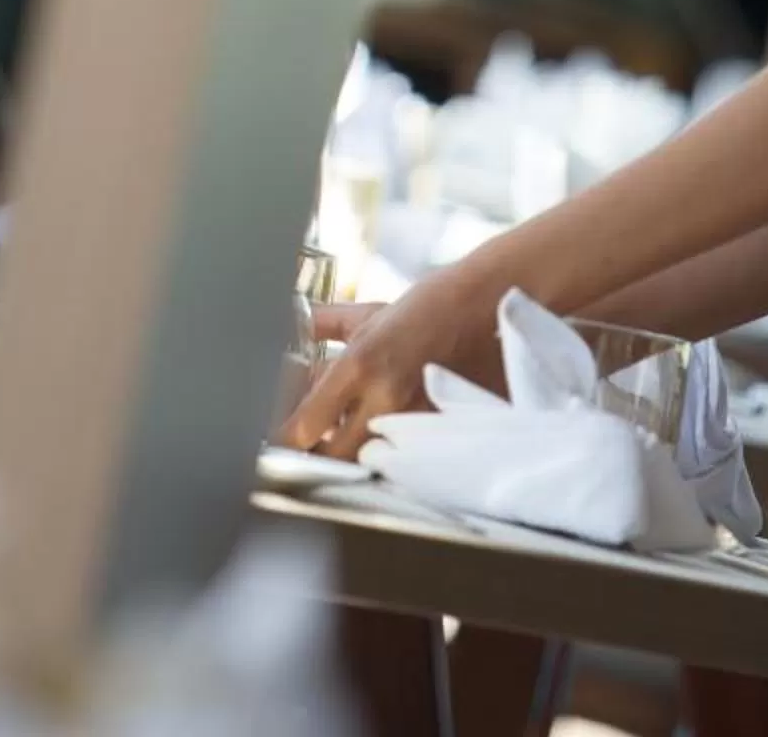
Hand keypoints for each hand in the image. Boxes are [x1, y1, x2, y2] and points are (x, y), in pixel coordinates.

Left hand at [278, 262, 506, 459]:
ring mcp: (417, 420)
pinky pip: (405, 459)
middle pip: (333, 459)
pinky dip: (390, 455)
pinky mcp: (444, 431)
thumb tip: (292, 328)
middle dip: (316, 459)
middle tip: (308, 451)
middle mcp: (385, 398)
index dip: (283, 440)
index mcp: (359, 365)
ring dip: (352, 458)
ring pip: (369, 463)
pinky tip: (385, 443)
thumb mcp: (370, 313)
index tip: (276, 439)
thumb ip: (324, 326)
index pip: (304, 427)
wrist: (492, 304)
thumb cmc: (429, 305)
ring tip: (346, 445)